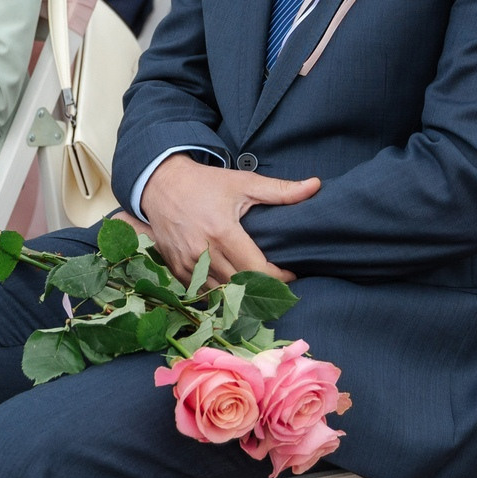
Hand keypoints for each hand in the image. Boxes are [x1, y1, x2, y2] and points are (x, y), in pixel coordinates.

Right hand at [140, 155, 319, 281]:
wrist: (161, 185)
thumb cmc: (206, 183)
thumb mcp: (243, 183)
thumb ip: (280, 190)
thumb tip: (315, 186)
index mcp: (222, 233)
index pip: (257, 269)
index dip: (278, 277)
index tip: (290, 273)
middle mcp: (203, 252)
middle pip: (240, 286)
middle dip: (262, 288)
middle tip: (278, 283)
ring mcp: (187, 264)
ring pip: (221, 294)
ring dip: (240, 294)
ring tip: (257, 287)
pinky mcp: (176, 269)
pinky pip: (201, 293)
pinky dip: (218, 293)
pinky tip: (232, 287)